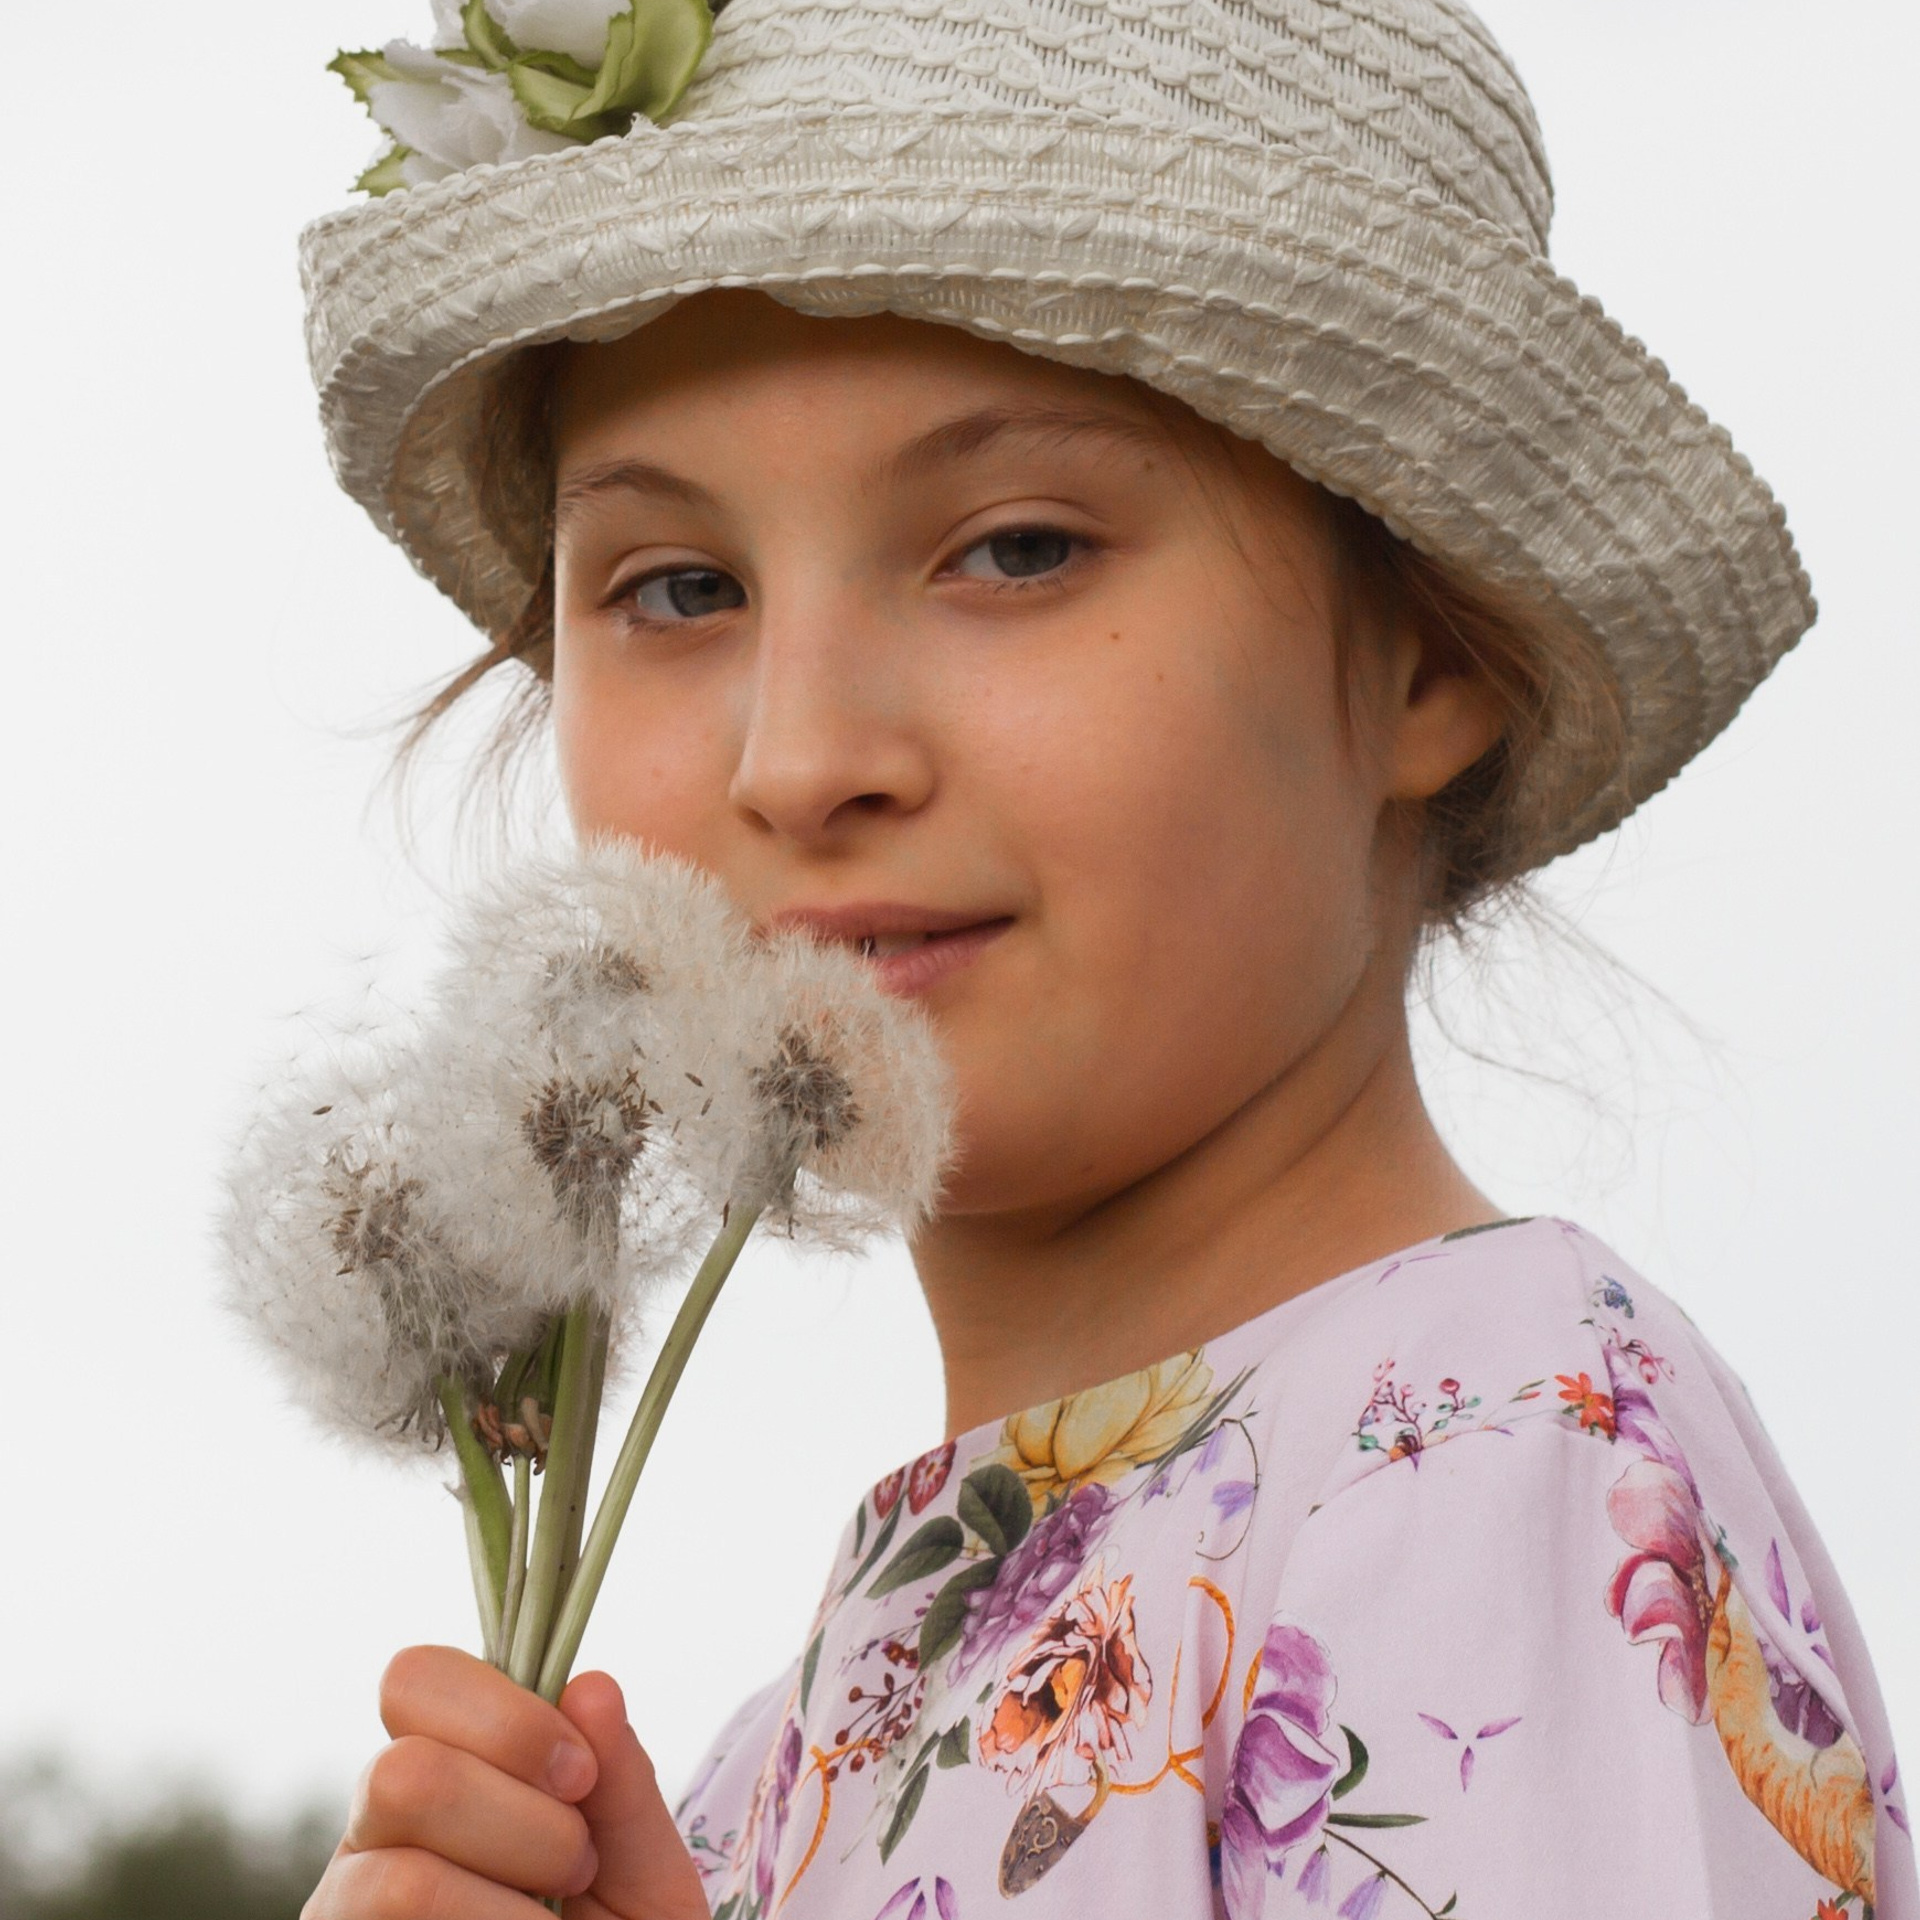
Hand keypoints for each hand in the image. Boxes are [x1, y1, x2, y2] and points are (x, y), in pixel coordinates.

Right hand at [304, 1646, 710, 1919]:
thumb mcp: (642, 1872)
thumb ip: (622, 1785)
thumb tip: (589, 1684)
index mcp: (445, 1772)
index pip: (414, 1679)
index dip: (503, 1715)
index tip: (580, 1775)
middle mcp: (375, 1834)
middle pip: (400, 1770)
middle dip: (516, 1814)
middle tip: (574, 1864)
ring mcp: (344, 1907)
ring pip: (399, 1867)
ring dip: (508, 1884)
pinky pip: (392, 1913)